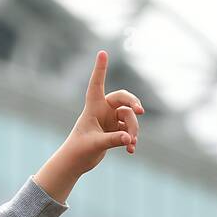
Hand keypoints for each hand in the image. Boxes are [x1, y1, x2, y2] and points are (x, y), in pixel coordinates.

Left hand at [35, 51, 141, 202]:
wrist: (75, 163)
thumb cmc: (78, 151)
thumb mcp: (95, 145)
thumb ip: (112, 140)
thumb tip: (129, 138)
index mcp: (93, 108)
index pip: (97, 85)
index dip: (100, 69)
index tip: (102, 53)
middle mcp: (103, 111)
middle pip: (123, 99)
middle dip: (133, 104)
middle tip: (141, 111)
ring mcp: (111, 120)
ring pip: (129, 118)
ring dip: (132, 130)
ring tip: (130, 144)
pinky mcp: (116, 131)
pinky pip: (129, 131)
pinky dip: (130, 139)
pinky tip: (131, 150)